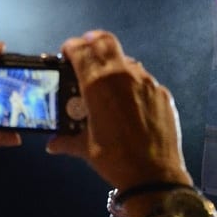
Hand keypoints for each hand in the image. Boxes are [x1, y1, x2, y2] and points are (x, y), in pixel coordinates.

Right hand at [50, 31, 191, 197]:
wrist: (154, 174)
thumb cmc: (116, 160)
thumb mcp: (85, 148)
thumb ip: (67, 141)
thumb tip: (54, 144)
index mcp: (97, 84)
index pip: (80, 49)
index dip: (71, 47)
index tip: (68, 52)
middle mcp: (122, 76)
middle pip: (105, 41)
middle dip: (92, 42)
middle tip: (86, 53)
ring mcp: (146, 82)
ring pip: (127, 60)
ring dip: (115, 65)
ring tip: (108, 82)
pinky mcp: (162, 93)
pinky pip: (145, 80)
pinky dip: (134, 84)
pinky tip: (130, 102)